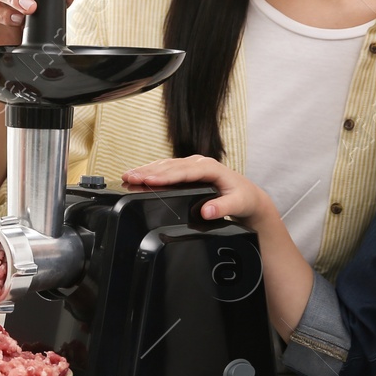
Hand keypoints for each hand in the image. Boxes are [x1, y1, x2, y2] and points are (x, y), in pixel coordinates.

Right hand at [123, 156, 276, 230]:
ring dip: (145, 170)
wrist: (248, 196)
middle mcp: (199, 163)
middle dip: (147, 172)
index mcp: (210, 168)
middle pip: (169, 166)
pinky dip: (151, 171)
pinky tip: (138, 175)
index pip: (183, 171)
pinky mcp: (187, 171)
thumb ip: (223, 207)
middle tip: (129, 177)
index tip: (148, 181)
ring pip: (164, 165)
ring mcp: (192, 166)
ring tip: (126, 176)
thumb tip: (207, 211)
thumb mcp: (238, 204)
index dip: (164, 176)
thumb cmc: (243, 198)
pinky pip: (166, 168)